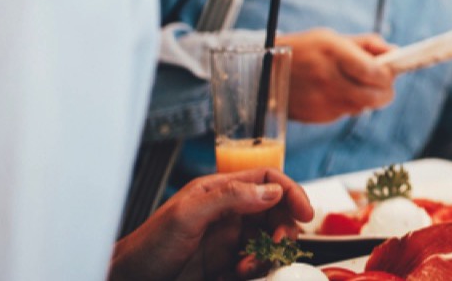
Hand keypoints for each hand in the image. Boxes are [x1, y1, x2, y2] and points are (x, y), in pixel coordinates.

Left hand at [109, 169, 313, 280]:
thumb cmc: (147, 246)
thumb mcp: (187, 215)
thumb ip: (230, 198)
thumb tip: (271, 191)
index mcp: (219, 191)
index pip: (267, 180)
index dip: (290, 192)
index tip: (304, 212)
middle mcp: (229, 212)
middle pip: (276, 210)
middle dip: (284, 225)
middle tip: (279, 243)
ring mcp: (229, 239)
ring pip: (270, 237)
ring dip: (271, 250)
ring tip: (253, 263)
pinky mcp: (227, 264)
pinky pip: (257, 262)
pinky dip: (259, 267)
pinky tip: (243, 272)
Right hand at [276, 28, 395, 122]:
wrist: (264, 73)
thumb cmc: (304, 50)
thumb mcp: (332, 38)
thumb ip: (367, 45)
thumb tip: (395, 53)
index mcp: (333, 53)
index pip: (373, 73)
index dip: (388, 75)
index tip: (390, 71)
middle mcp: (327, 79)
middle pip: (373, 97)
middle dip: (385, 92)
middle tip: (384, 84)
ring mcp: (321, 101)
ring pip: (361, 107)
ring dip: (366, 98)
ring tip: (355, 84)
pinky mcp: (316, 117)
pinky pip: (344, 113)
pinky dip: (347, 104)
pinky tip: (335, 92)